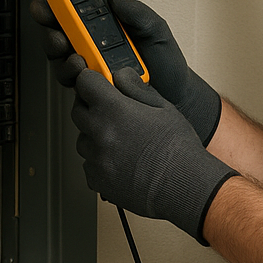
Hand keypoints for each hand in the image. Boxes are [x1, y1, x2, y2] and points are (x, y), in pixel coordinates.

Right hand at [30, 0, 222, 144]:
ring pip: (59, 55)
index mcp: (104, 24)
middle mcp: (91, 43)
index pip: (75, 7)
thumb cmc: (166, 61)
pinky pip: (71, 79)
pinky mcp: (90, 86)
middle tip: (50, 20)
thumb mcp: (156, 29)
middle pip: (58, 29)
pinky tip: (83, 69)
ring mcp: (89, 65)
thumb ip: (137, 12)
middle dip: (48, 22)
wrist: (176, 94)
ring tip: (72, 49)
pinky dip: (71, 73)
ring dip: (58, 49)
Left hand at [70, 67, 236, 243]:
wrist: (185, 187)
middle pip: (78, 110)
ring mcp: (96, 159)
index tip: (98, 83)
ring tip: (121, 140)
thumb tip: (121, 75)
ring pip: (82, 138)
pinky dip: (99, 159)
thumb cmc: (178, 149)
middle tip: (112, 111)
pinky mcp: (97, 179)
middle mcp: (100, 133)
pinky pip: (88, 163)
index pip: (84, 83)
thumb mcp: (163, 108)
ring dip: (94, 134)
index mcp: (114, 110)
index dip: (92, 80)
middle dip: (91, 106)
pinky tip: (121, 159)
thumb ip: (136, 88)